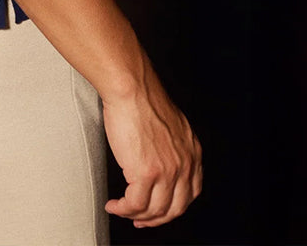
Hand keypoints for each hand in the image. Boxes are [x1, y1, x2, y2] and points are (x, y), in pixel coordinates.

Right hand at [102, 65, 202, 227]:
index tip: (160, 210)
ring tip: (121, 210)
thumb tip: (160, 158)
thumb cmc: (142, 97)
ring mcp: (168, 171)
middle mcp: (184, 164)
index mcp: (192, 152)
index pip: (190, 192)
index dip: (173, 206)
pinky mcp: (146, 173)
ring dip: (135, 215)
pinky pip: (135, 204)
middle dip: (155, 219)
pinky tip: (114, 205)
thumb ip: (172, 145)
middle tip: (140, 220)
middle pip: (174, 208)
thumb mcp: (170, 124)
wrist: (131, 87)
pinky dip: (123, 209)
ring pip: (154, 210)